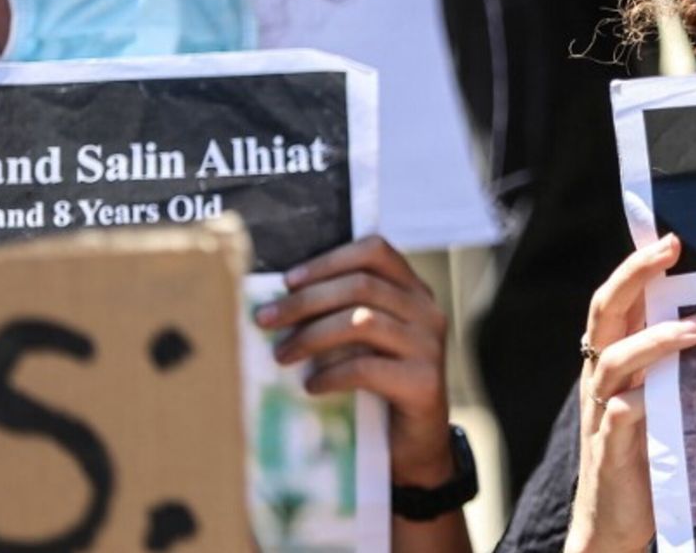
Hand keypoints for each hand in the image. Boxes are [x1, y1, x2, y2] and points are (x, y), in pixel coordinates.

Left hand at [255, 235, 453, 487]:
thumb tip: (280, 300)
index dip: (329, 260)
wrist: (415, 445)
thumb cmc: (380, 386)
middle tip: (265, 320)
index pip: (376, 251)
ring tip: (282, 355)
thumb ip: (345, 313)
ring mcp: (429, 345)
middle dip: (306, 300)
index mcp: (413, 291)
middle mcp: (427, 311)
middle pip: (361, 285)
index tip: (288, 281)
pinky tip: (312, 386)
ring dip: (312, 336)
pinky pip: (367, 368)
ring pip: (362, 321)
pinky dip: (331, 374)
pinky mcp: (424, 382)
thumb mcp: (367, 341)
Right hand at [565, 234, 695, 552]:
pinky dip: (635, 404)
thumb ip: (674, 363)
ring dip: (654, 338)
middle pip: (605, 313)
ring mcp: (603, 413)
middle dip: (634, 275)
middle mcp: (602, 379)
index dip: (635, 266)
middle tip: (670, 252)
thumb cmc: (644, 452)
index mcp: (612, 361)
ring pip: (613, 361)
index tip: (667, 239)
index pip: (615, 301)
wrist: (612, 519)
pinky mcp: (612, 450)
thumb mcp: (659, 396)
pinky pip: (618, 419)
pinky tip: (656, 399)